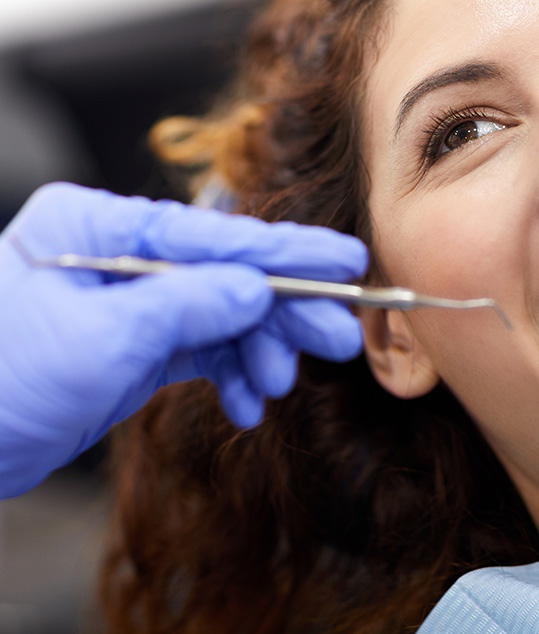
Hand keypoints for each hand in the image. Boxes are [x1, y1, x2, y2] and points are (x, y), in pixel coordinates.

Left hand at [0, 183, 367, 496]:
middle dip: (284, 310)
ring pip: (224, 315)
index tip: (345, 260)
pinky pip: (204, 351)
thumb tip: (262, 288)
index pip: (212, 234)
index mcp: (99, 228)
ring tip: (278, 385)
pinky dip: (230, 376)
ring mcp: (132, 303)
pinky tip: (246, 405)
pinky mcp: (137, 348)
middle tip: (338, 338)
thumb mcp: (101, 339)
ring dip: (259, 351)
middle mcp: (121, 257)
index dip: (287, 250)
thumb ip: (189, 304)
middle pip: (227, 274)